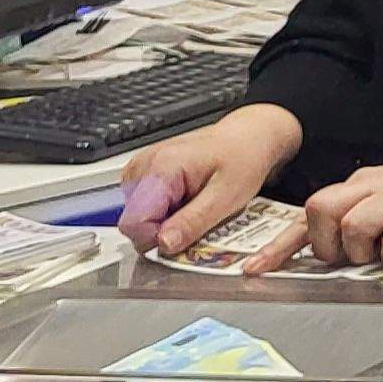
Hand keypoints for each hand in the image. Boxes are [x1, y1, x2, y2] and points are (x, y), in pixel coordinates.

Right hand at [118, 103, 302, 256]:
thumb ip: (192, 222)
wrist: (249, 136)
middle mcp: (145, 164)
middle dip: (161, 231)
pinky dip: (164, 211)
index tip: (182, 239)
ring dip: (164, 222)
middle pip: (133, 220)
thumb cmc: (243, 158)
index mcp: (162, 168)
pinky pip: (144, 205)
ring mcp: (143, 166)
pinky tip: (187, 201)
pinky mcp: (147, 171)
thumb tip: (164, 244)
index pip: (134, 222)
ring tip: (194, 207)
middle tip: (195, 219)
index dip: (157, 240)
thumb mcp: (226, 196)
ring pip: (137, 215)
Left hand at [268, 164, 382, 273]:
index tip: (258, 265)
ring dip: (363, 250)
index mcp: (362, 184)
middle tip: (348, 255)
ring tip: (382, 252)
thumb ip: (352, 221)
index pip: (312, 210)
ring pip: (353, 226)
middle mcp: (374, 186)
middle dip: (327, 244)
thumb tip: (317, 252)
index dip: (281, 243)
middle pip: (321, 208)